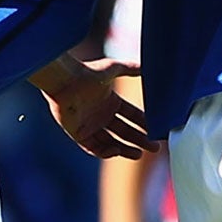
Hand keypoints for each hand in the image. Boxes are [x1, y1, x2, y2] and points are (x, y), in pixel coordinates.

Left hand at [41, 57, 158, 159]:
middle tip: (154, 147)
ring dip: (125, 149)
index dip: (144, 124)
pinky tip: (117, 150)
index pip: (132, 116)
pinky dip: (105, 151)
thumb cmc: (87, 73)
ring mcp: (90, 126)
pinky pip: (93, 148)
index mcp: (111, 102)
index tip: (157, 131)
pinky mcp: (77, 134)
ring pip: (111, 142)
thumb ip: (131, 68)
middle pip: (124, 132)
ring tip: (138, 154)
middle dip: (139, 140)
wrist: (64, 81)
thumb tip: (148, 66)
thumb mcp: (114, 68)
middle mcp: (101, 115)